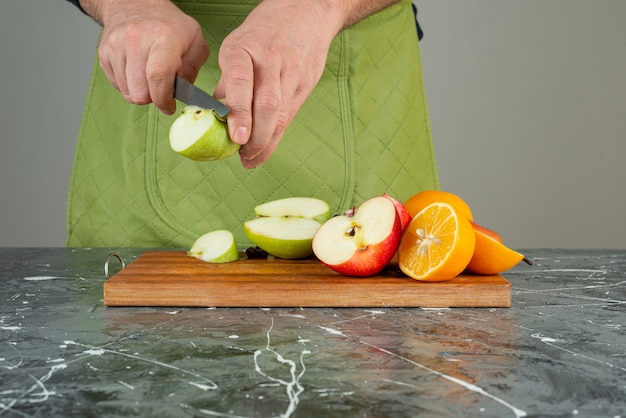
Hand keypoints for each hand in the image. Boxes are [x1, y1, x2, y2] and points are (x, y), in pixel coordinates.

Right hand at [91, 0, 209, 113]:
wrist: (136, 4)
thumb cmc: (169, 25)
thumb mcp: (195, 40)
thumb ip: (193, 68)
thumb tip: (183, 91)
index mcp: (163, 37)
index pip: (158, 76)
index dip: (163, 98)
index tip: (169, 106)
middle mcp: (136, 39)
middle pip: (140, 92)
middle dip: (154, 97)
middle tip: (161, 87)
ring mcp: (116, 46)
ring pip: (128, 93)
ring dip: (141, 92)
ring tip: (149, 76)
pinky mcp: (104, 53)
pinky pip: (117, 86)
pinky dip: (129, 85)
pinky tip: (137, 71)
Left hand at [214, 0, 343, 167]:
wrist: (307, 11)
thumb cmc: (265, 31)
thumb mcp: (238, 46)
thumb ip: (228, 81)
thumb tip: (212, 114)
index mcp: (243, 48)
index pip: (241, 83)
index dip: (239, 113)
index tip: (236, 138)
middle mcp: (269, 60)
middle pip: (267, 106)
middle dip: (256, 137)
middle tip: (243, 156)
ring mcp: (291, 72)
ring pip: (282, 114)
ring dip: (267, 141)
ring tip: (252, 158)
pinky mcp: (306, 82)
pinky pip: (291, 114)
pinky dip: (277, 135)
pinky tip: (266, 146)